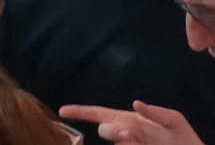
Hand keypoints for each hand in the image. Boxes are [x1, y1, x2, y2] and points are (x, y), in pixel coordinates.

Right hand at [60, 102, 203, 143]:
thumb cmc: (183, 139)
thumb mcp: (173, 121)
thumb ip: (156, 112)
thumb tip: (135, 104)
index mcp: (130, 121)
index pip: (101, 114)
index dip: (81, 112)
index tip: (63, 111)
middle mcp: (126, 134)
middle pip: (105, 130)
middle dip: (111, 130)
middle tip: (129, 133)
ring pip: (117, 143)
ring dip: (125, 141)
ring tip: (140, 142)